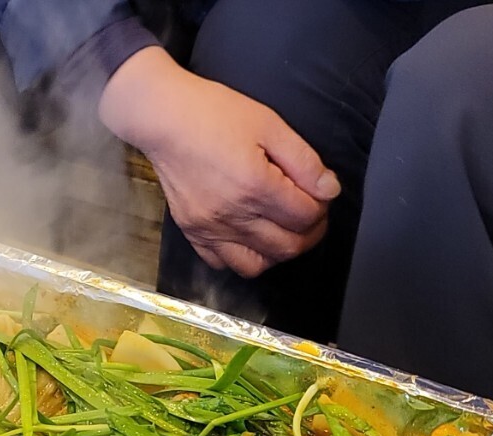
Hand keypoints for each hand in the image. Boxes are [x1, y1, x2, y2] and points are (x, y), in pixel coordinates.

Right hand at [99, 47, 340, 277]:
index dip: (322, 206)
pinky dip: (241, 257)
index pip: (306, 216)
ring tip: (282, 231)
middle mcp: (233, 215)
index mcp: (256, 186)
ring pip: (256, 265)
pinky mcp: (192, 232)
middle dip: (309, 234)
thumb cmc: (215, 114)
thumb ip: (304, 161)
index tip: (320, 193)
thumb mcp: (270, 125)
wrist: (164, 120)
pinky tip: (248, 237)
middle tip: (310, 215)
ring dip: (277, 253)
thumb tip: (328, 190)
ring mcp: (209, 229)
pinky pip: (221, 263)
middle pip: (287, 247)